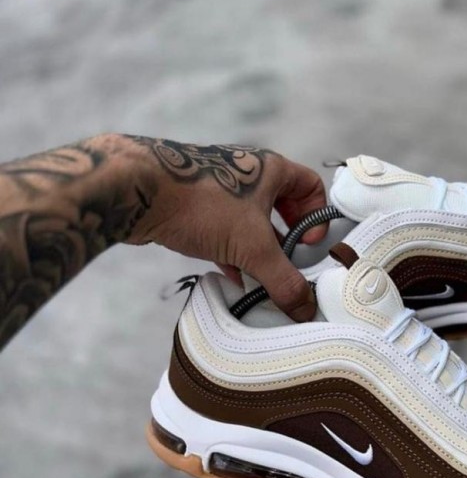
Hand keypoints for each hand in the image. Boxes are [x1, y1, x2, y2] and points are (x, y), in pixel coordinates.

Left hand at [122, 136, 327, 320]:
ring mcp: (220, 188)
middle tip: (287, 263)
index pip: (311, 187)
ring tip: (261, 277)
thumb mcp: (253, 247)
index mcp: (271, 170)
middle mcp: (248, 173)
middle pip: (282, 206)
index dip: (316, 218)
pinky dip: (233, 252)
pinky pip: (225, 230)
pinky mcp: (195, 205)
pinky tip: (233, 278)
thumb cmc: (202, 203)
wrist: (138, 192)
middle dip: (286, 239)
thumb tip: (305, 307)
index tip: (307, 244)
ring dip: (259, 250)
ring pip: (250, 221)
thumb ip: (283, 279)